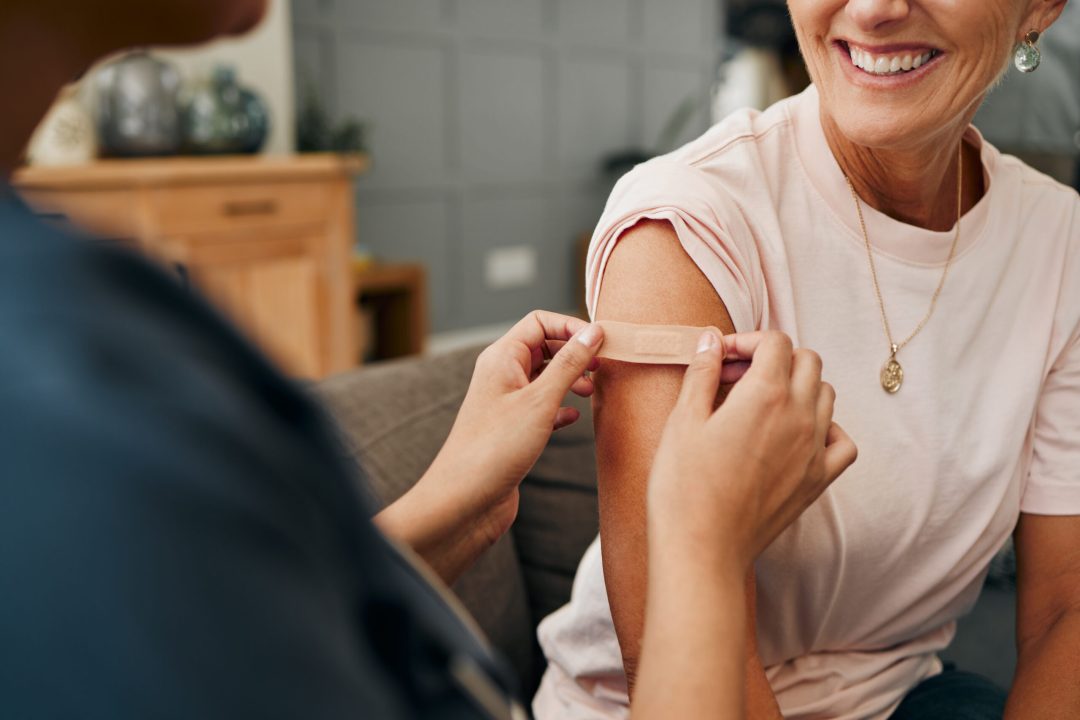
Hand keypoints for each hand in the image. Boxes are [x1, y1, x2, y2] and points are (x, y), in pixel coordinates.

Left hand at [426, 311, 604, 545]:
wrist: (464, 500)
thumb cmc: (494, 448)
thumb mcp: (539, 400)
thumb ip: (569, 364)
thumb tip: (593, 333)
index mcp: (502, 358)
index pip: (539, 322)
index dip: (571, 327)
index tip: (600, 342)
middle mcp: (501, 375)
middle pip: (543, 347)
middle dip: (574, 353)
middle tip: (602, 367)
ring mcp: (506, 403)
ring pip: (544, 378)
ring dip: (569, 380)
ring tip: (591, 392)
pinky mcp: (512, 429)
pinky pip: (541, 407)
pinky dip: (560, 408)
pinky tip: (573, 419)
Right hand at [648, 330, 857, 565]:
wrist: (702, 547)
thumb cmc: (684, 485)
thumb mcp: (683, 420)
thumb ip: (702, 373)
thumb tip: (711, 340)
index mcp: (765, 394)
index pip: (775, 342)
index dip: (746, 341)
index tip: (721, 358)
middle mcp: (799, 416)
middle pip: (808, 361)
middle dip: (774, 357)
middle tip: (737, 377)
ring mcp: (814, 450)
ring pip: (826, 395)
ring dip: (798, 386)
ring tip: (761, 403)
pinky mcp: (817, 480)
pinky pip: (843, 442)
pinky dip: (826, 428)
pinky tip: (796, 434)